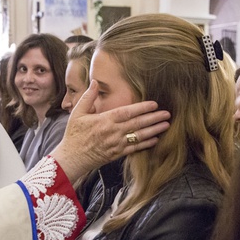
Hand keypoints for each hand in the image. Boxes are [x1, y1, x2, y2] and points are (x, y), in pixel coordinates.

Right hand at [51, 80, 170, 181]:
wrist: (71, 158)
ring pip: (139, 136)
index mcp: (104, 120)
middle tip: (167, 114)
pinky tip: (155, 139)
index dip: (142, 108)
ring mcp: (116, 144)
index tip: (154, 104)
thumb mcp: (77, 113)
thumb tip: (95, 82)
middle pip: (137, 124)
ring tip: (166, 125)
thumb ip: (88, 96)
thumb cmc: (74, 134)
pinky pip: (135, 149)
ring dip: (154, 130)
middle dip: (154, 118)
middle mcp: (113, 132)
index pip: (127, 112)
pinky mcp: (117, 154)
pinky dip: (146, 144)